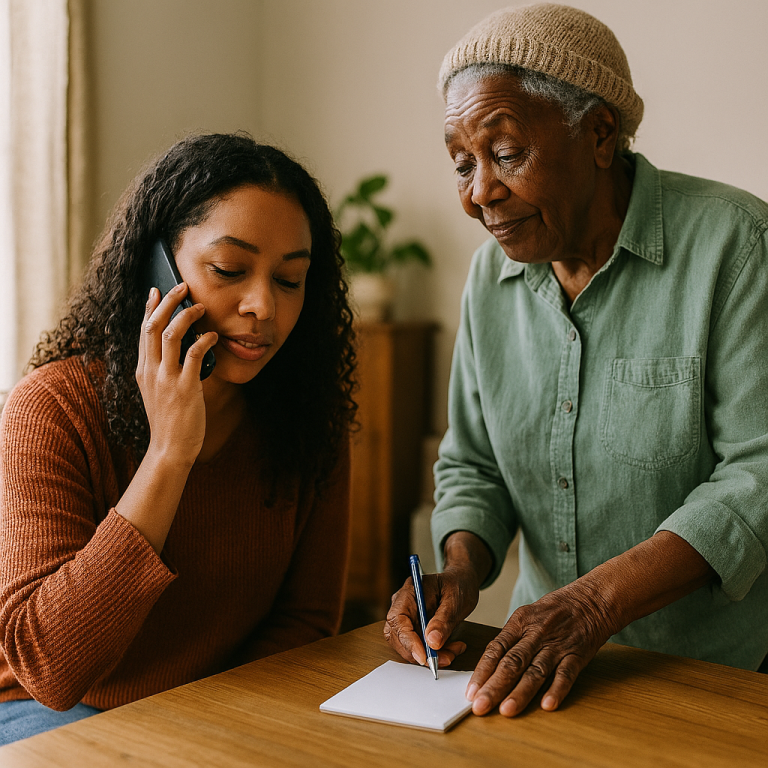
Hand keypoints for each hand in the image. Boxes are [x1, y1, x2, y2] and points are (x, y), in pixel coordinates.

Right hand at [136, 284, 217, 464]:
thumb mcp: (159, 392)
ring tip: (201, 306)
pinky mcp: (185, 388)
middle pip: (153, 325)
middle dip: (168, 302)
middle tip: (182, 286)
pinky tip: (213, 336)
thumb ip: (163, 370)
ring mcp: (167, 379)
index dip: (150, 308)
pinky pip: (194, 354)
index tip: (157, 290)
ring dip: (187, 315)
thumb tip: (181, 347)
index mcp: (143, 370)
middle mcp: (151, 371)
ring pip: (171, 334)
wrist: (170, 449)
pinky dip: (204, 340)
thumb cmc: (170, 421)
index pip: (143, 331)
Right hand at [384, 564, 478, 668]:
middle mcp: (403, 605)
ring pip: (408, 646)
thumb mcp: (455, 600)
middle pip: (398, 636)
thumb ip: (443, 620)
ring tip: (453, 652)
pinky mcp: (415, 629)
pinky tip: (452, 648)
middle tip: (445, 658)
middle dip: (420, 653)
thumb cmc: (458, 584)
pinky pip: (419, 647)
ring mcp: (407, 618)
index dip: (408, 641)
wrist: (461, 582)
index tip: (424, 657)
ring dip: (430, 656)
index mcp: (409, 592)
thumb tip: (432, 642)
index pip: (398, 620)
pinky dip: (435, 653)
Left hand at [466, 578, 615, 716]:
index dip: (482, 671)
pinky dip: (557, 690)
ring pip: (536, 671)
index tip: (470, 692)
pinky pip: (566, 674)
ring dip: (521, 692)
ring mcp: (557, 645)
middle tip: (480, 706)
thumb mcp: (527, 615)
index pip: (496, 649)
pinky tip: (547, 705)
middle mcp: (536, 634)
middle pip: (512, 663)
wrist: (590, 600)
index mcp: (519, 623)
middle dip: (494, 686)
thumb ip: (510, 640)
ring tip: (506, 710)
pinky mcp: (577, 655)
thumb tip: (489, 666)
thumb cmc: (554, 610)